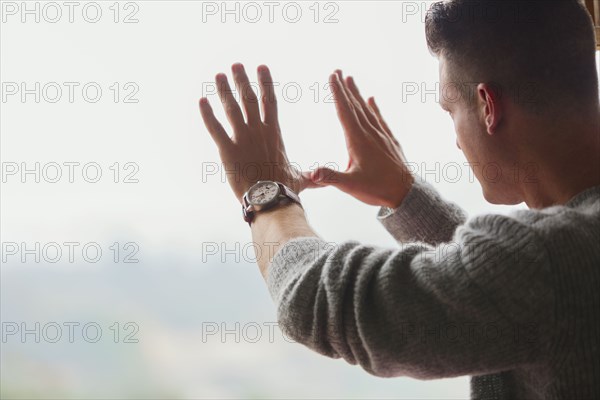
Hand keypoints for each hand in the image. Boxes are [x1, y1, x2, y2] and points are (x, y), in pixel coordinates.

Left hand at [199, 63, 314, 202]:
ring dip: (224, 90)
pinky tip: (202, 101)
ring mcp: (242, 138)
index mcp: (274, 133)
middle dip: (242, 80)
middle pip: (249, 98)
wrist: (270, 199)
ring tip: (218, 76)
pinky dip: (207, 114)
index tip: (261, 67)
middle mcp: (258, 130)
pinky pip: (214, 127)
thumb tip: (326, 181)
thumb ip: (312, 176)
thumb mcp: (301, 180)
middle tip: (235, 66)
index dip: (265, 82)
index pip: (270, 100)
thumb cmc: (286, 190)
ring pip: (231, 108)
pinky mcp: (227, 149)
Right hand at [311, 70, 413, 207]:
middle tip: (337, 71)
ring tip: (351, 79)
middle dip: (345, 88)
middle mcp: (369, 133)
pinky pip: (379, 119)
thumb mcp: (350, 185)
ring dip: (357, 94)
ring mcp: (381, 135)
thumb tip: (311, 174)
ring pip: (366, 109)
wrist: (405, 193)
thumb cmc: (377, 189)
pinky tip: (371, 100)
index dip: (337, 93)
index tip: (332, 77)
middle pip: (354, 106)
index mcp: (357, 140)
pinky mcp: (389, 140)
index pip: (344, 112)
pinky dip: (374, 108)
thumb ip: (330, 177)